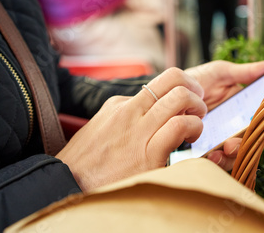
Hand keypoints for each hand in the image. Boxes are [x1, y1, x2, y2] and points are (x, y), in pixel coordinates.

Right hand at [56, 68, 206, 191]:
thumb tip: (145, 109)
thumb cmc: (85, 160)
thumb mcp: (101, 126)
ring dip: (198, 109)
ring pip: (181, 98)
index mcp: (121, 104)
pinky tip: (191, 140)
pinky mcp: (148, 153)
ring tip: (196, 124)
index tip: (189, 98)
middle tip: (198, 107)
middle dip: (195, 91)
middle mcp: (131, 111)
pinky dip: (194, 128)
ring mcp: (139, 130)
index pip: (162, 81)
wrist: (65, 184)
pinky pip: (180, 127)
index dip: (182, 86)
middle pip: (174, 79)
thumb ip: (124, 115)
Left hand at [185, 59, 263, 169]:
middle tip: (249, 134)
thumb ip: (248, 72)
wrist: (164, 93)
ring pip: (238, 151)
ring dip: (236, 151)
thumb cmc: (194, 80)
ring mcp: (221, 137)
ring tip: (227, 146)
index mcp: (242, 105)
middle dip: (255, 138)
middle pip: (255, 135)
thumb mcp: (221, 72)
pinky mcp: (205, 149)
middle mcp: (234, 123)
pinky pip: (216, 160)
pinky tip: (211, 154)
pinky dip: (217, 160)